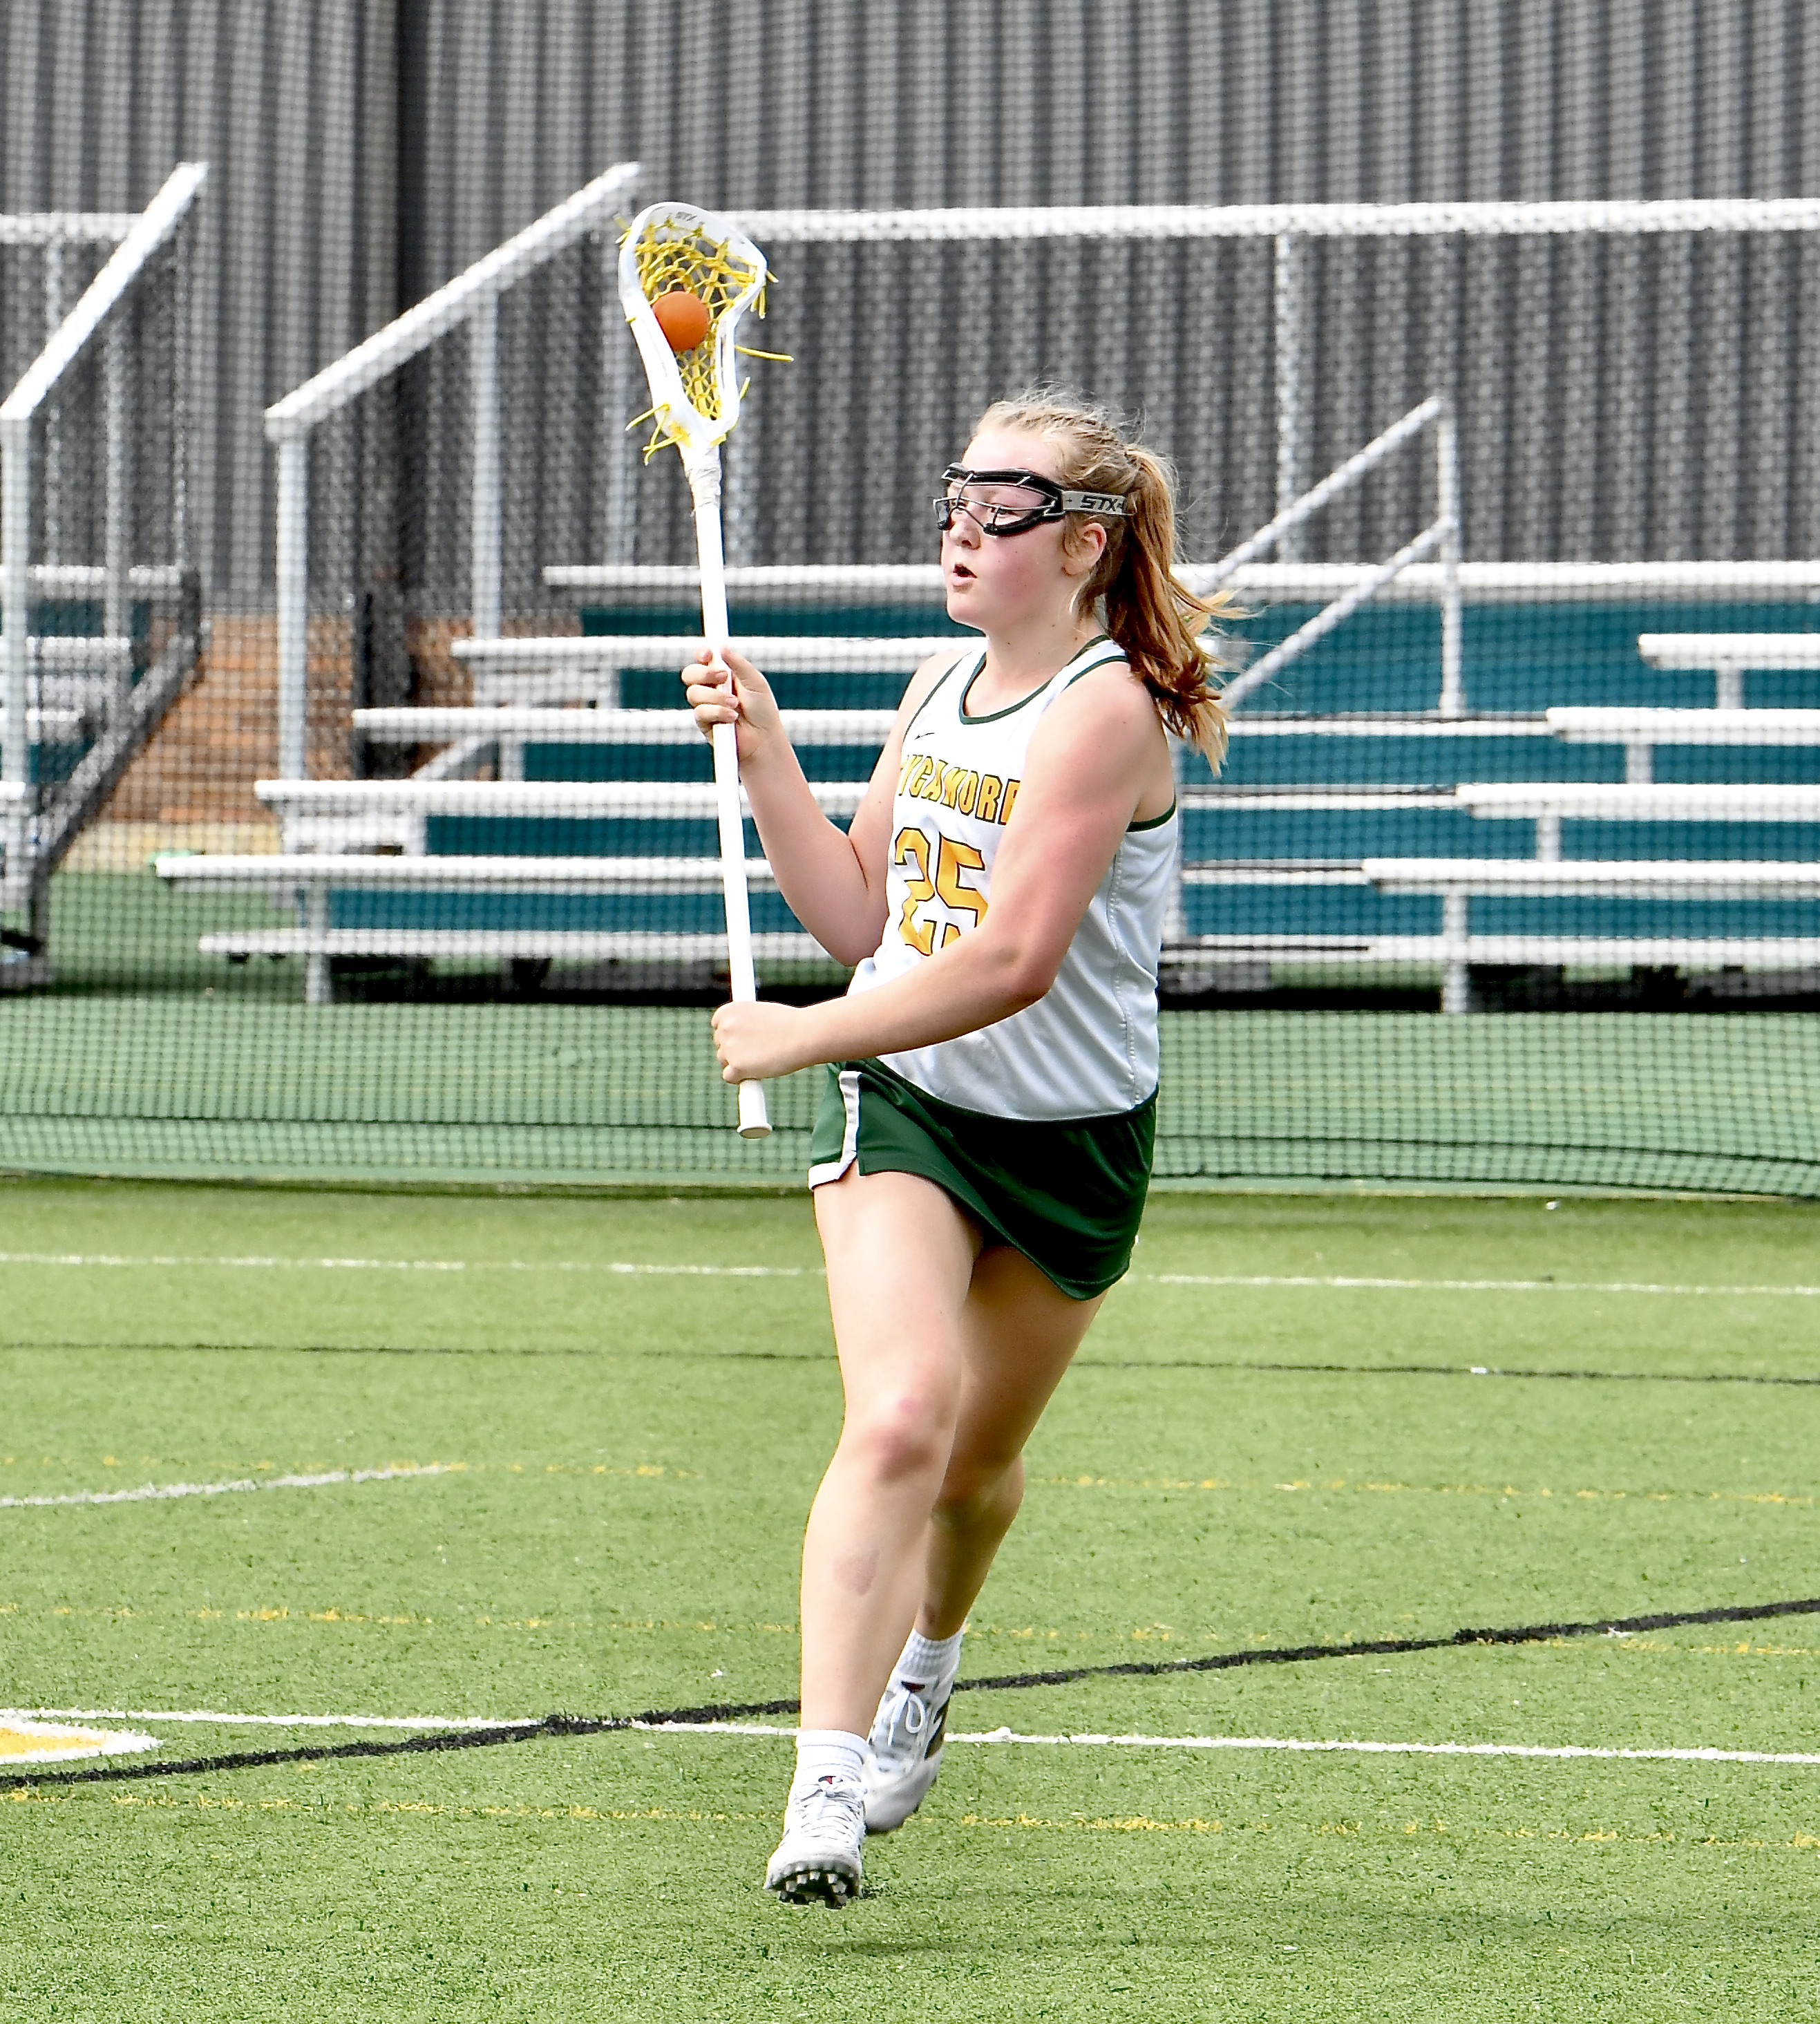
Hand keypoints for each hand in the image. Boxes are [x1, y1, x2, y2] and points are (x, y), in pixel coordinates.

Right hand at [680, 645, 781, 767]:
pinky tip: (732, 718)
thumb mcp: (755, 682)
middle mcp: (710, 688)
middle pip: (690, 674)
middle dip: (704, 673)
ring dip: (716, 697)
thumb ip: (739, 664)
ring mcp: (705, 705)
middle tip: (724, 677)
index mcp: (722, 674)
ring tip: (735, 704)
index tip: (708, 654)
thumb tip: (722, 647)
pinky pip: (700, 712)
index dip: (702, 654)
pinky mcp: (703, 723)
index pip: (703, 660)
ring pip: (693, 693)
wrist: (763, 739)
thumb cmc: (762, 710)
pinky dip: (717, 713)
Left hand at [712, 1000, 822, 1082]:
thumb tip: (739, 1037)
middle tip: (758, 1052)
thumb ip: (746, 1022)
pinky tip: (757, 1072)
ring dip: (739, 1064)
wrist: (804, 1035)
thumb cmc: (790, 1024)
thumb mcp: (762, 1012)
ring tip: (763, 1059)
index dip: (732, 1034)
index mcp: (729, 1010)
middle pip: (720, 1045)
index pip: (718, 1025)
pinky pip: (729, 1077)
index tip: (744, 1039)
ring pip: (724, 1062)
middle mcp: (725, 1027)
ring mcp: (729, 1048)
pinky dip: (741, 1078)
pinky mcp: (736, 1066)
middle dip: (735, 1050)